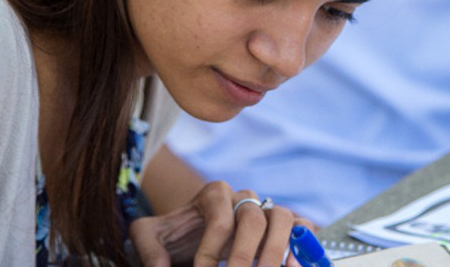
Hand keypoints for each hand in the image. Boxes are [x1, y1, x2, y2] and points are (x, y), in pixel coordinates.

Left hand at [129, 181, 315, 266]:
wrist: (188, 239)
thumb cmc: (171, 237)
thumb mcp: (148, 237)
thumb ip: (148, 249)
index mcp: (213, 194)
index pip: (220, 218)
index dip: (212, 249)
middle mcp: (243, 197)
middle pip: (253, 218)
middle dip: (245, 255)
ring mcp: (265, 210)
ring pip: (283, 218)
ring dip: (278, 251)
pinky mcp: (282, 227)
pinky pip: (302, 229)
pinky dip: (301, 246)